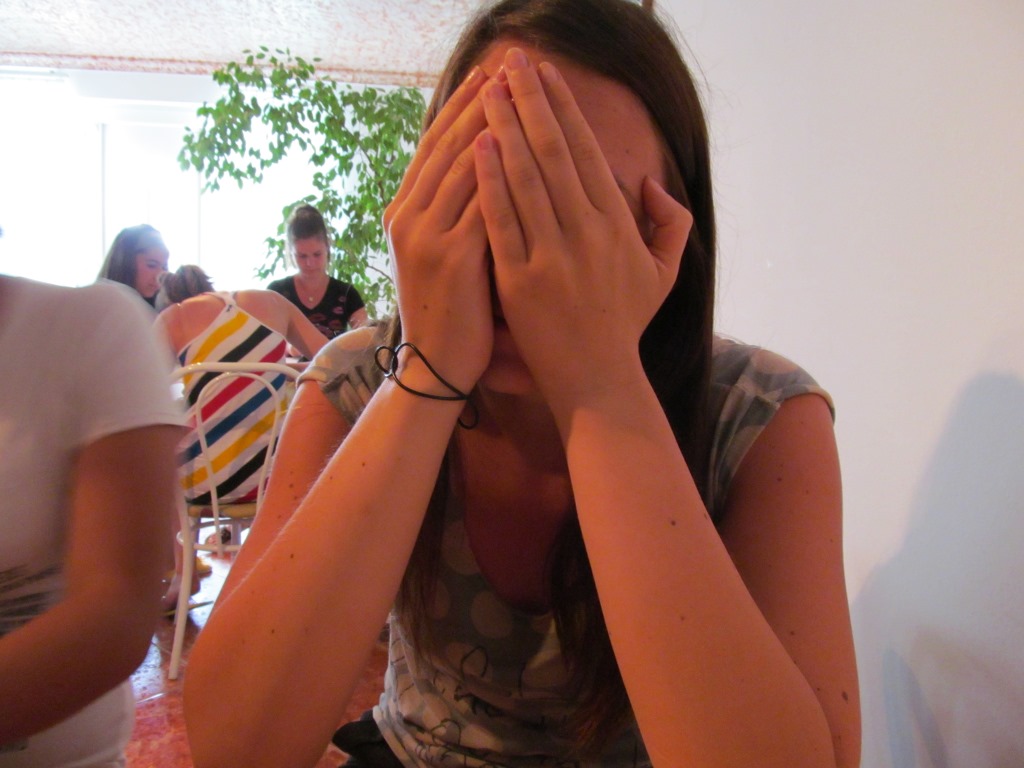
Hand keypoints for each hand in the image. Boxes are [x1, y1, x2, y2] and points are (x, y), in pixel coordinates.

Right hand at [384, 66, 493, 392]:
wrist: (435, 364)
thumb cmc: (449, 310)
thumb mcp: (436, 253)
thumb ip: (452, 213)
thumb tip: (484, 170)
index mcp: (403, 212)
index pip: (433, 145)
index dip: (460, 107)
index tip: (489, 78)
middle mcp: (408, 217)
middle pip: (448, 145)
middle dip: (481, 105)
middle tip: (509, 73)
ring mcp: (426, 236)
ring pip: (464, 166)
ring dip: (495, 126)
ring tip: (522, 96)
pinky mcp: (452, 259)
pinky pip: (483, 203)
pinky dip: (504, 174)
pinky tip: (528, 149)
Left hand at [474, 48, 692, 413]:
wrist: (597, 379)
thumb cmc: (625, 324)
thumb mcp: (664, 273)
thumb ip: (669, 223)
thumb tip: (650, 183)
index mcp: (619, 226)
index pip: (587, 152)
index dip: (564, 109)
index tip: (545, 76)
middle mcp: (587, 234)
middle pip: (554, 153)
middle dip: (530, 103)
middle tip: (509, 64)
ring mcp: (552, 257)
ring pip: (526, 179)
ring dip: (505, 129)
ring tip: (487, 92)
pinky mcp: (520, 281)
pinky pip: (502, 222)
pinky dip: (490, 183)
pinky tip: (477, 147)